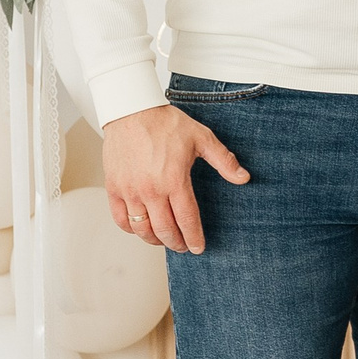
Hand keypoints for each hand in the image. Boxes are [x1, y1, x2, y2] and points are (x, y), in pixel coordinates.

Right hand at [103, 105, 249, 254]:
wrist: (131, 110)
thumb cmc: (166, 123)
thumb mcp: (201, 138)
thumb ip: (223, 160)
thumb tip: (243, 178)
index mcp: (174, 180)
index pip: (187, 219)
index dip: (194, 238)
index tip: (198, 248)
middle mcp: (150, 190)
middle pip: (165, 230)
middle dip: (177, 243)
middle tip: (183, 247)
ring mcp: (130, 191)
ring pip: (142, 229)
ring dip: (155, 240)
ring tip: (164, 239)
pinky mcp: (114, 187)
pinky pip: (120, 219)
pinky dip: (131, 229)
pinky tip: (141, 228)